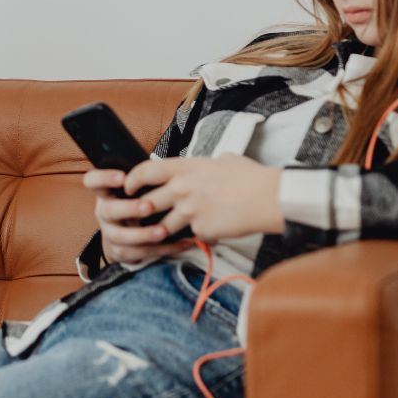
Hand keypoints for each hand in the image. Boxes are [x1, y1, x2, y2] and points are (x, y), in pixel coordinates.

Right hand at [85, 168, 197, 264]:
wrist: (126, 235)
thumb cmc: (136, 202)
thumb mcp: (133, 189)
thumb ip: (141, 179)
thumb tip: (163, 167)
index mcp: (106, 192)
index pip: (93, 181)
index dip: (104, 178)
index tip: (123, 177)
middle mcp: (104, 212)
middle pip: (108, 210)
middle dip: (129, 209)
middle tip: (148, 206)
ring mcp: (110, 232)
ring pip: (121, 236)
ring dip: (143, 234)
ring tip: (163, 231)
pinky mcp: (120, 251)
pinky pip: (138, 252)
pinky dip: (161, 249)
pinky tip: (179, 243)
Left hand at [123, 154, 284, 243]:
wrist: (269, 198)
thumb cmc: (250, 177)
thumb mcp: (221, 160)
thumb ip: (203, 165)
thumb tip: (200, 166)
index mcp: (185, 167)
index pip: (145, 172)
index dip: (131, 180)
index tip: (128, 187)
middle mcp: (182, 188)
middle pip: (147, 202)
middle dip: (142, 211)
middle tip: (141, 215)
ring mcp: (190, 211)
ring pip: (164, 226)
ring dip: (164, 230)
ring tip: (169, 230)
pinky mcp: (201, 229)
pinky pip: (191, 236)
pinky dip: (196, 236)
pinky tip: (209, 231)